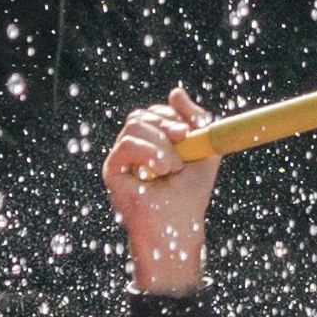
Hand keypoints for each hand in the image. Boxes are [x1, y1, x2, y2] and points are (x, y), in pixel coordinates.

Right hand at [106, 91, 220, 292]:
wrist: (179, 224)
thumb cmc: (191, 193)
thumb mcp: (204, 150)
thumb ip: (196, 119)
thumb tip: (175, 92)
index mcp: (154, 141)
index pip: (155, 114)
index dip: (171, 116)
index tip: (189, 131)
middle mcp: (135, 147)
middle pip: (142, 115)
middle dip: (167, 124)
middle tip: (184, 140)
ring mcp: (122, 158)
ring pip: (135, 125)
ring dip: (161, 143)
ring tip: (173, 167)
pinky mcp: (112, 169)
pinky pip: (127, 144)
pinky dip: (149, 153)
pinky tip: (161, 170)